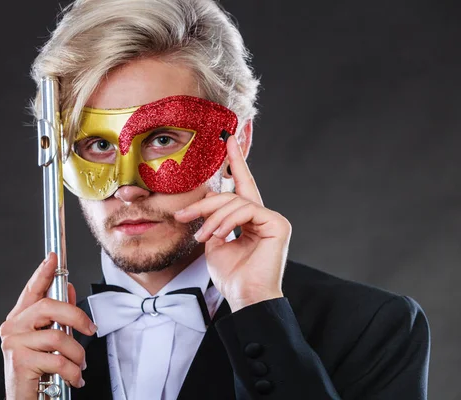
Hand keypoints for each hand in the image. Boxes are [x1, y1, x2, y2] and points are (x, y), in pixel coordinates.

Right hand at [0, 252, 97, 399]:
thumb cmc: (38, 373)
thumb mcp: (51, 343)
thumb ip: (59, 318)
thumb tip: (70, 290)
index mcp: (20, 320)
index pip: (32, 290)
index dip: (43, 272)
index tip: (53, 257)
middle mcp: (12, 328)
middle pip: (49, 306)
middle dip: (77, 316)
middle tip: (91, 330)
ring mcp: (13, 344)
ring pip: (58, 337)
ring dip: (77, 354)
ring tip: (79, 367)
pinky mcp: (20, 362)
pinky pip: (59, 360)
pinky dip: (74, 372)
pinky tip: (74, 379)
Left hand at [174, 136, 291, 311]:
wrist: (245, 298)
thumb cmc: (232, 276)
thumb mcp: (214, 243)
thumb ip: (212, 220)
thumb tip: (208, 201)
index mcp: (249, 219)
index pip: (241, 185)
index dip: (235, 161)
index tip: (228, 139)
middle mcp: (262, 216)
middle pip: (231, 194)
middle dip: (205, 204)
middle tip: (182, 215)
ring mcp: (272, 219)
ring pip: (236, 202)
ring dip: (212, 218)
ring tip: (202, 236)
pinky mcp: (277, 224)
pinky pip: (247, 210)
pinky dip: (227, 221)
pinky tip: (218, 235)